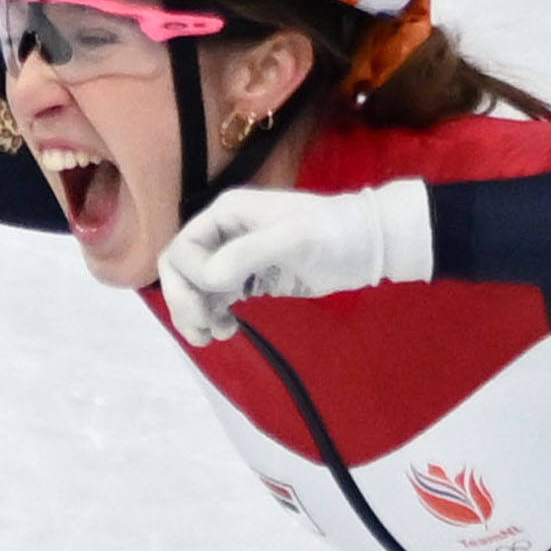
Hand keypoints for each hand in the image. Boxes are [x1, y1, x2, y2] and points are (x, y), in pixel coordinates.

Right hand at [159, 177, 434, 348]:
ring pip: (195, 288)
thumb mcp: (292, 238)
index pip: (183, 250)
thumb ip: (246, 254)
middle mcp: (224, 233)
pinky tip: (229, 330)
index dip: (190, 279)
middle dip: (184, 302)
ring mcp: (236, 257)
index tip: (220, 297)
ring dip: (197, 314)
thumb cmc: (334, 233)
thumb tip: (207, 280)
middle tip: (204, 332)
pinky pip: (216, 298)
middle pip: (181, 270)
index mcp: (225, 214)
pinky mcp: (251, 279)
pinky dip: (214, 316)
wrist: (369, 246)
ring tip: (218, 336)